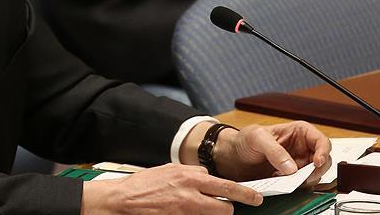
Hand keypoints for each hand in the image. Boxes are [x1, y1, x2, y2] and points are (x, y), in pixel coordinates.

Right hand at [81, 163, 262, 213]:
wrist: (124, 200)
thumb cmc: (144, 184)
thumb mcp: (170, 169)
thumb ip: (191, 173)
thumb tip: (207, 176)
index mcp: (190, 177)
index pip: (226, 185)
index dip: (243, 193)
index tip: (255, 198)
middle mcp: (190, 195)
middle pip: (225, 208)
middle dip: (226, 208)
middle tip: (224, 207)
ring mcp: (185, 211)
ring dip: (211, 214)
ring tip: (199, 208)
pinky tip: (186, 212)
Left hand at [213, 122, 331, 185]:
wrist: (231, 156)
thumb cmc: (244, 140)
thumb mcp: (257, 138)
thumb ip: (275, 151)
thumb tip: (292, 168)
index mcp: (299, 132)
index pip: (321, 141)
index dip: (323, 152)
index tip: (317, 162)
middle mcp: (302, 148)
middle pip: (323, 160)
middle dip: (317, 170)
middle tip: (304, 178)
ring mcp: (297, 164)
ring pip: (314, 174)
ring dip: (306, 180)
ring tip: (287, 180)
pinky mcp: (290, 177)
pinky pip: (301, 184)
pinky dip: (296, 186)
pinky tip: (282, 183)